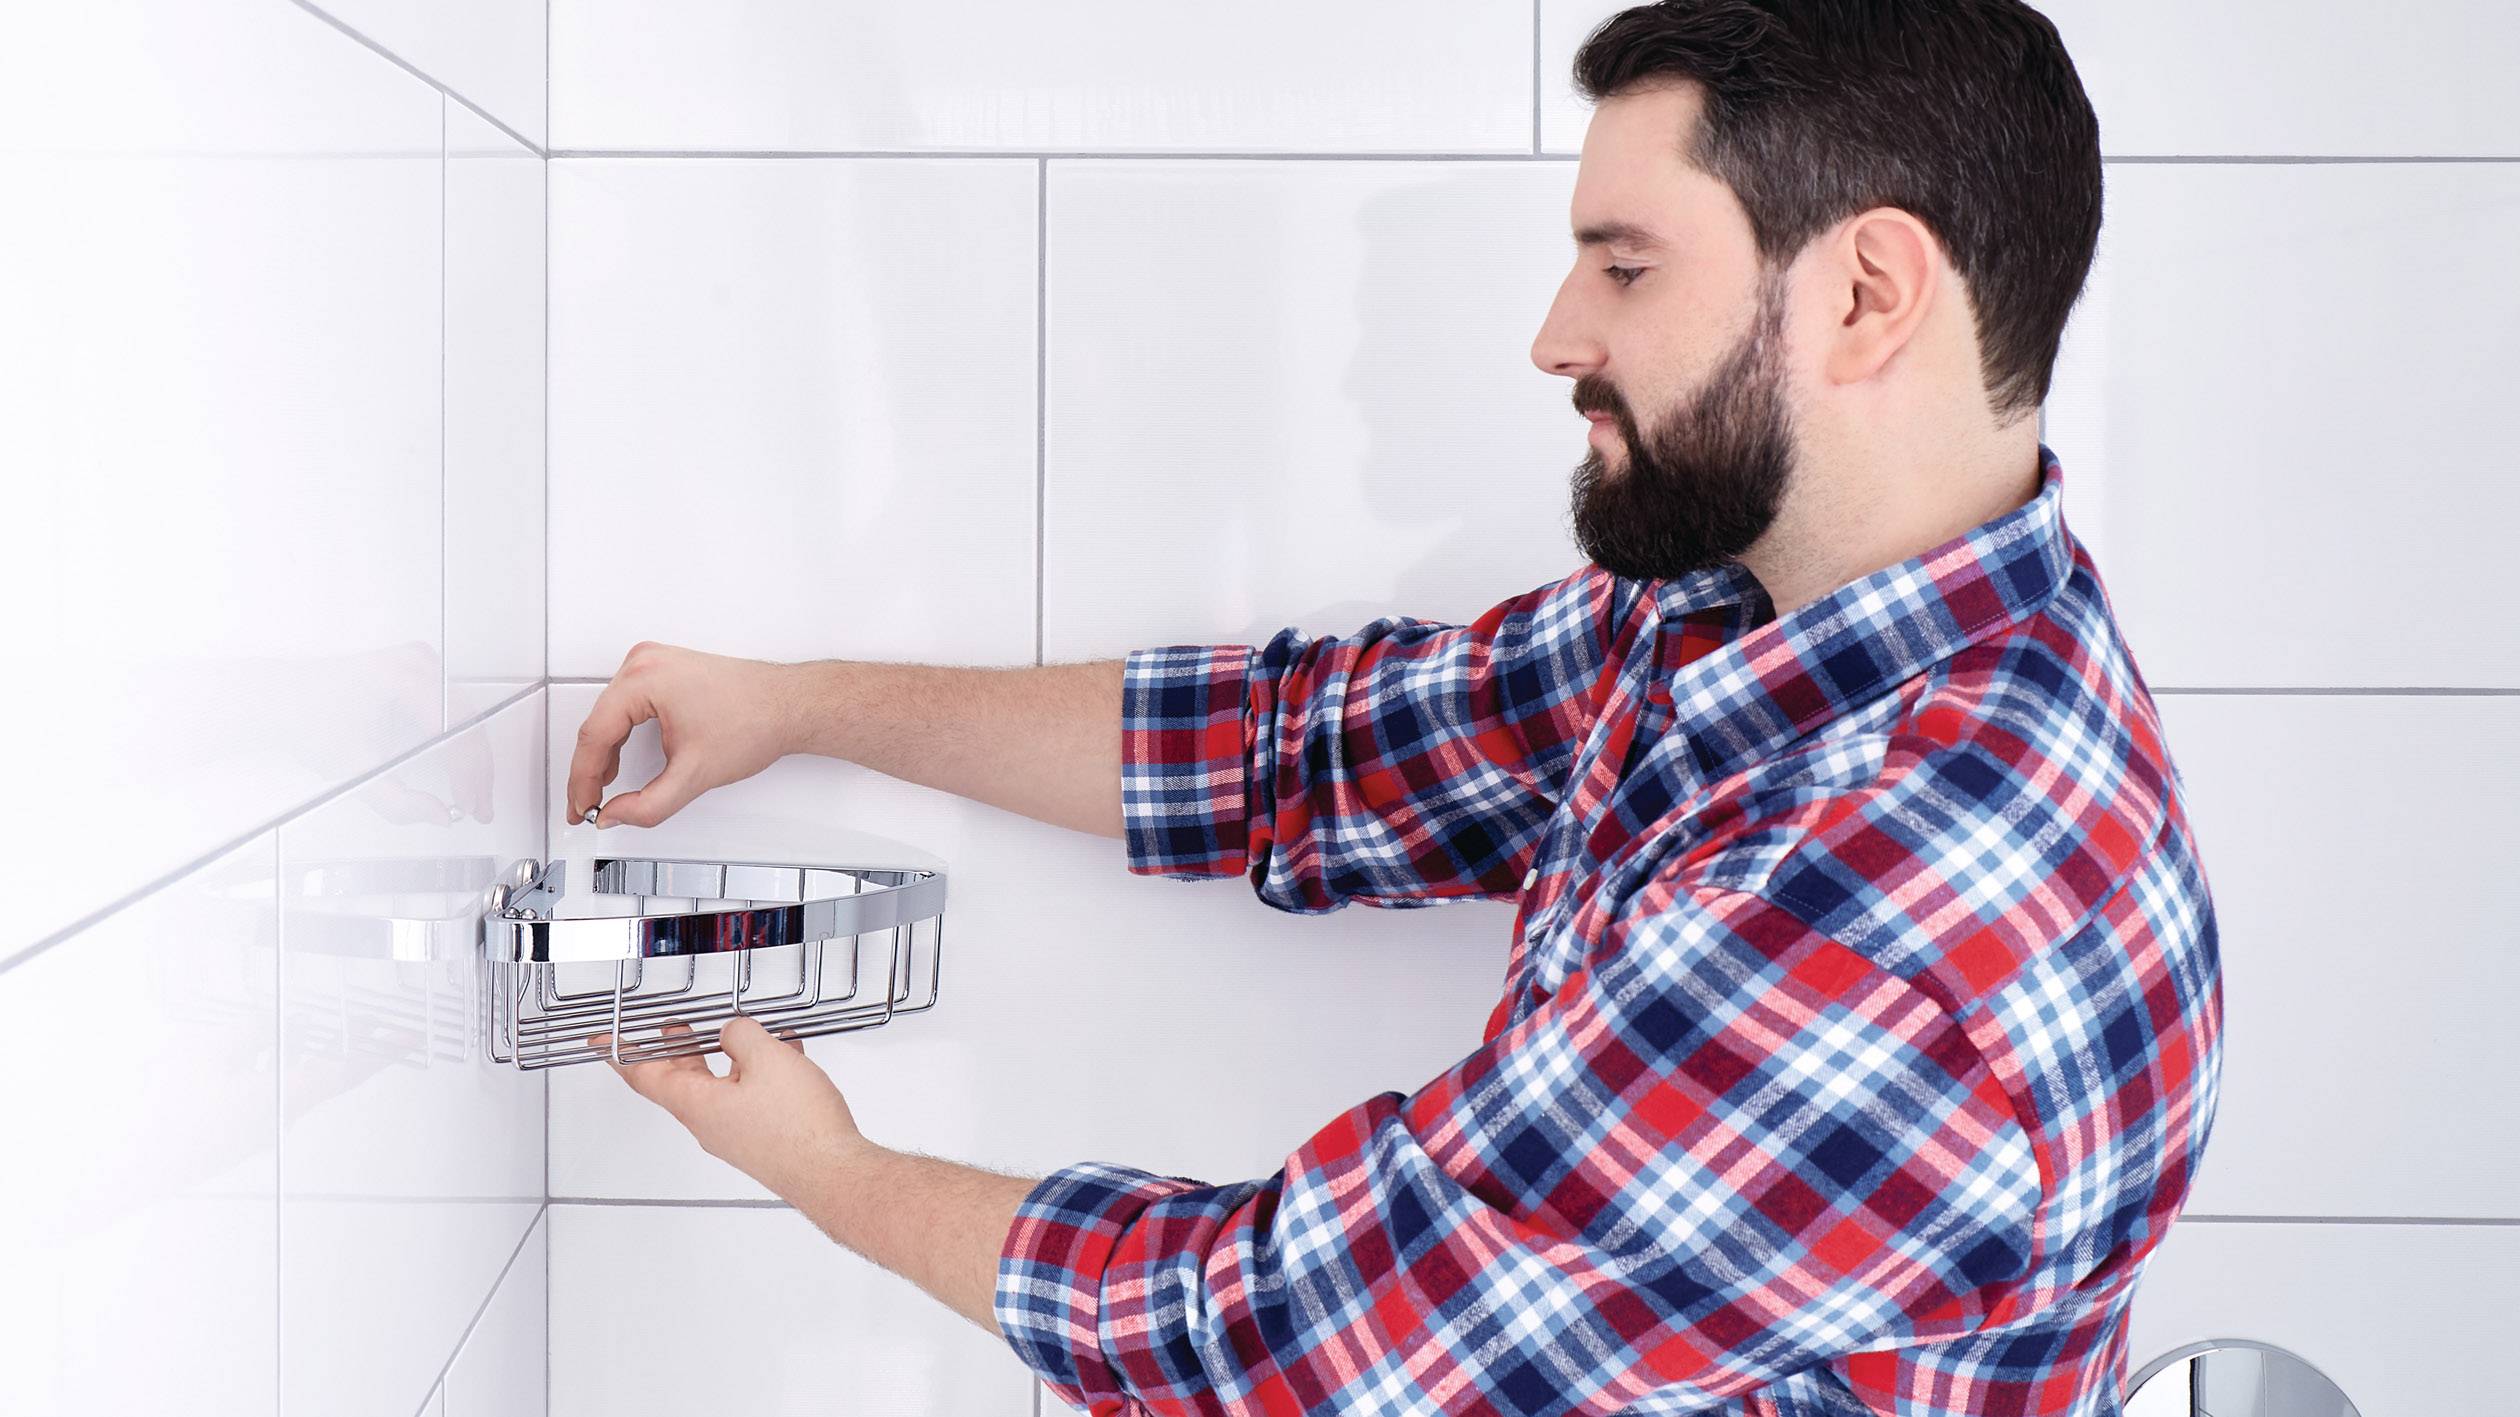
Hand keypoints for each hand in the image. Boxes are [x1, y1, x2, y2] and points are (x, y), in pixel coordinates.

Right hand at [566, 641, 803, 827]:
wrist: (790, 705)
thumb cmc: (755, 722)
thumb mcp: (693, 775)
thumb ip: (647, 805)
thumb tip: (614, 816)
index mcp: (642, 678)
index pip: (594, 735)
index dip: (582, 780)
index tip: (580, 808)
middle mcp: (643, 662)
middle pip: (598, 724)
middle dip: (589, 771)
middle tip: (585, 806)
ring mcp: (653, 662)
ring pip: (610, 715)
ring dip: (603, 755)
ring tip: (600, 791)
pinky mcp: (664, 670)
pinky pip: (627, 705)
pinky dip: (621, 735)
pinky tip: (618, 763)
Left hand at [588, 1017, 875, 1202]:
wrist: (833, 1172)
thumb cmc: (798, 1128)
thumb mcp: (766, 1059)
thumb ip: (741, 1036)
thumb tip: (733, 1032)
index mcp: (697, 1105)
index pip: (644, 1076)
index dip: (620, 1053)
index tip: (600, 1041)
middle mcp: (710, 1123)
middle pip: (683, 1078)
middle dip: (679, 1046)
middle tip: (671, 1026)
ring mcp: (737, 1133)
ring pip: (723, 1086)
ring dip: (731, 1056)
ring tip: (746, 1034)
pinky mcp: (763, 1139)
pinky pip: (751, 1098)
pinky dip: (761, 1073)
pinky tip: (786, 1058)